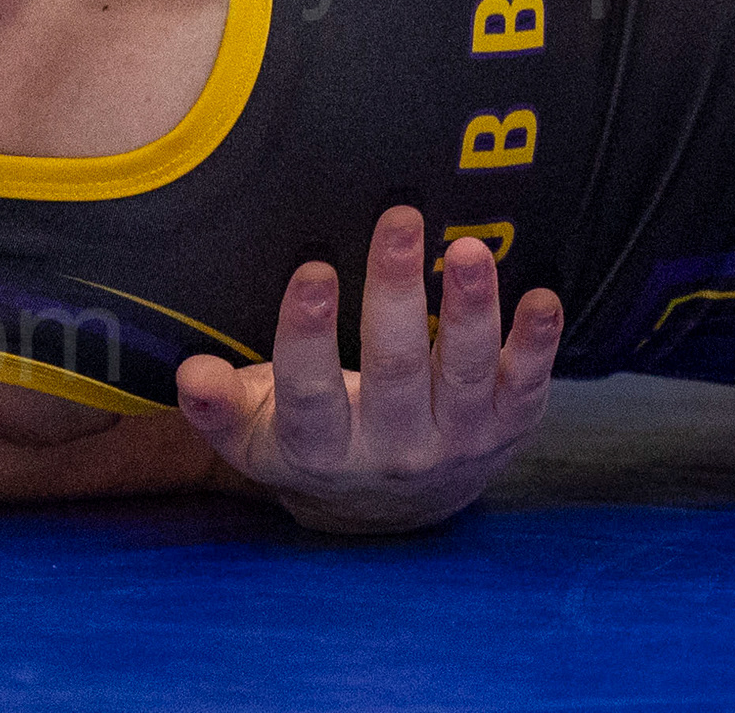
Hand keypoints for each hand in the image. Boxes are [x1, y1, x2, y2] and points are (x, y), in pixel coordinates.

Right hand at [176, 208, 562, 533]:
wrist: (395, 514)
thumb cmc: (317, 445)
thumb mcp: (258, 437)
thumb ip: (221, 407)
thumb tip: (191, 374)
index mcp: (322, 450)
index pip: (310, 397)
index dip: (309, 338)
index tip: (312, 272)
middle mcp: (394, 451)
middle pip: (396, 373)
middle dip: (397, 295)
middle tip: (399, 219)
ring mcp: (457, 440)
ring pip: (467, 375)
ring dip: (472, 312)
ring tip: (470, 249)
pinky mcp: (508, 428)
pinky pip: (528, 388)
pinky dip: (538, 345)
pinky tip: (544, 299)